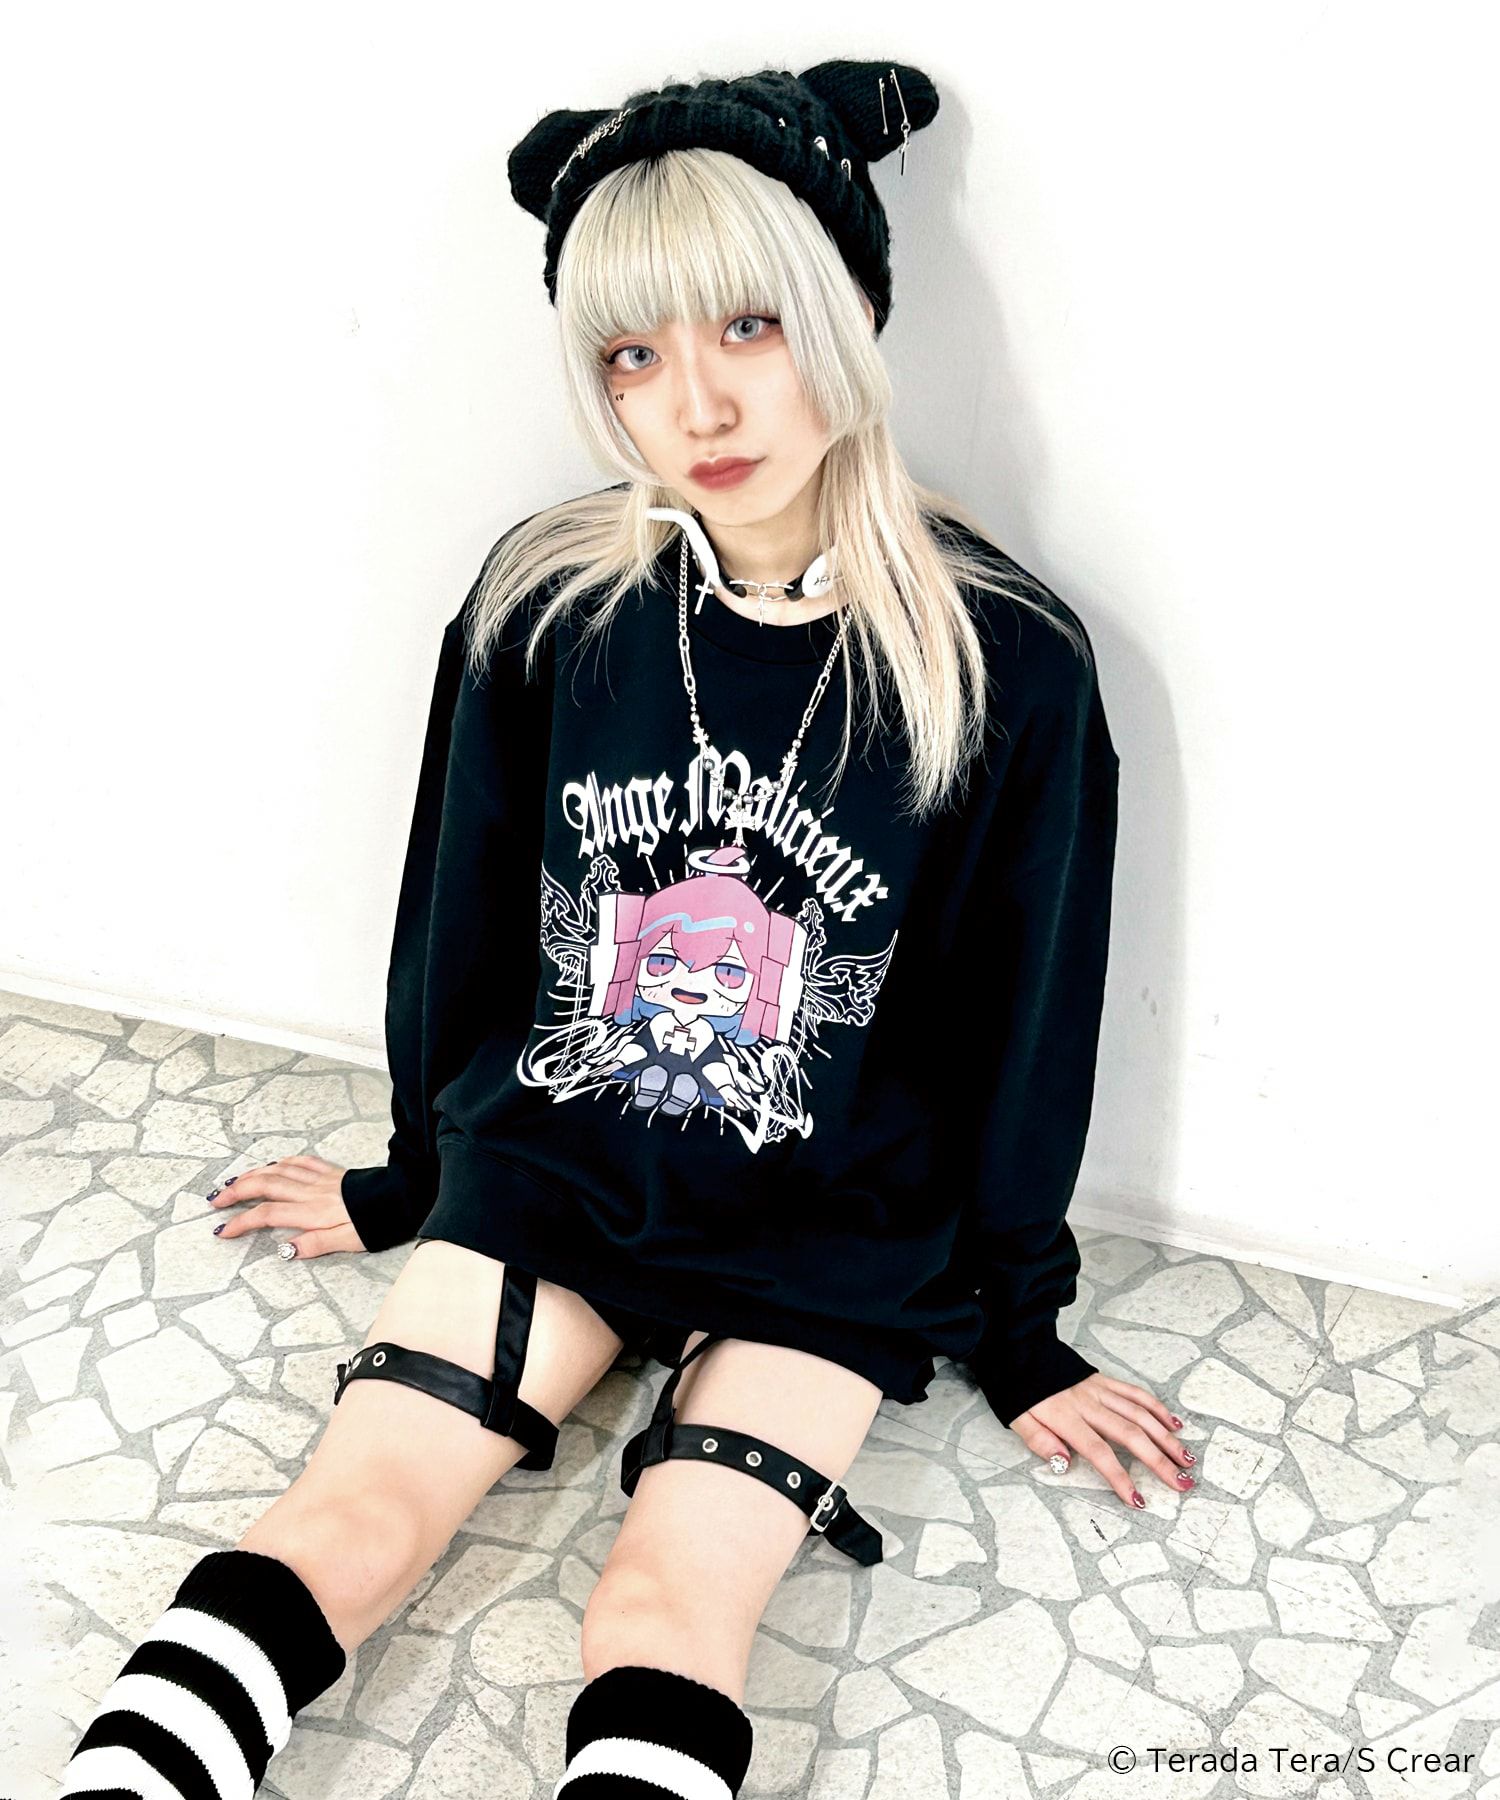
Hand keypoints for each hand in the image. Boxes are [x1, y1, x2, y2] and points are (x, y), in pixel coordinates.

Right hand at [207, 1155, 368, 1258]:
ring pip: (279, 1169)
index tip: (223, 1231)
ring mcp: (321, 1178)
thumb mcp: (349, 1242)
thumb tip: (285, 1249)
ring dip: (253, 1174)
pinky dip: (282, 1162)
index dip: (241, 1222)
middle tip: (215, 1200)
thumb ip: (315, 1244)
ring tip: (234, 1182)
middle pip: (265, 1185)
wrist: (403, 1195)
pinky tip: (274, 1164)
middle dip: (236, 1192)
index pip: (267, 1214)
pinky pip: (301, 1161)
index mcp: (313, 1212)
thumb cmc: (379, 1222)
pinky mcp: (333, 1171)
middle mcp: (312, 1191)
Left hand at [1007, 1373, 1195, 1508]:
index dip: (1120, 1477)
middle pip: (1131, 1435)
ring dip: (1166, 1437)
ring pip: (1140, 1414)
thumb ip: (1039, 1441)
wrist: (1018, 1349)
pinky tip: (1173, 1423)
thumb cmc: (1017, 1388)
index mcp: (1066, 1417)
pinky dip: (1156, 1408)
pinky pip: (1135, 1393)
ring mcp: (1099, 1389)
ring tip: (1187, 1458)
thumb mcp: (1017, 1418)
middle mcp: (1088, 1403)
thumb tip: (1063, 1462)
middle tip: (1182, 1482)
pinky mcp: (1103, 1380)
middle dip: (1159, 1461)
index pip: (1099, 1452)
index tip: (1138, 1499)